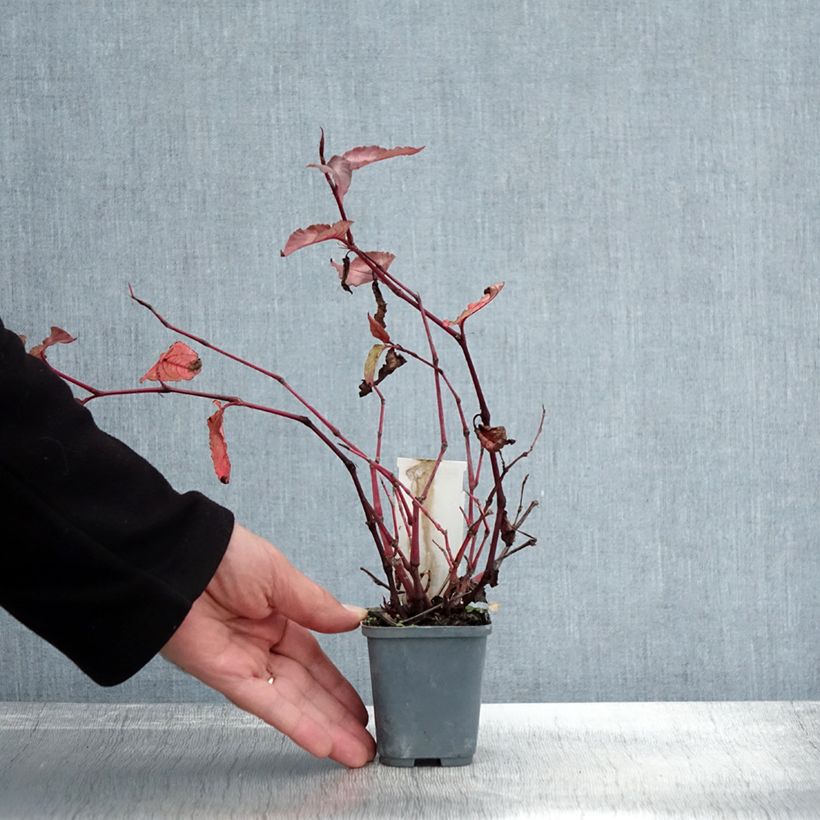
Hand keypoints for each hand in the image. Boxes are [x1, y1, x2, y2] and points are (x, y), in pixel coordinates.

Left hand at [161, 522, 375, 766]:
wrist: (178, 561)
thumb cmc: (226, 555)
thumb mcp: (281, 575)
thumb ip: (317, 605)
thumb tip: (355, 618)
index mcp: (278, 615)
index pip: (315, 659)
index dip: (338, 684)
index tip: (361, 705)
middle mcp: (262, 644)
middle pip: (307, 687)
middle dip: (338, 715)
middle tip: (368, 740)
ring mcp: (244, 663)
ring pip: (293, 702)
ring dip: (325, 728)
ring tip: (356, 752)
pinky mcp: (225, 677)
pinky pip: (266, 704)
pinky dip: (295, 724)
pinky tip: (322, 742)